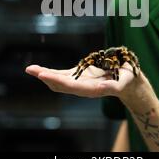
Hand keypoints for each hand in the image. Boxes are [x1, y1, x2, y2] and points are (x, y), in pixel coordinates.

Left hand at [25, 63, 139, 98]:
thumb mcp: (124, 82)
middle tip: (30, 69)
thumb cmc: (127, 80)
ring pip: (58, 80)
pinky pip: (61, 75)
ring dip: (44, 74)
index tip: (43, 74)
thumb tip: (101, 87)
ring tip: (30, 69)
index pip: (70, 85)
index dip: (56, 80)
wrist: (128, 83)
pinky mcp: (79, 76)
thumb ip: (114, 86)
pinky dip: (50, 72)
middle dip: (45, 76)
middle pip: (59, 84)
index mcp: (92, 89)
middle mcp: (83, 87)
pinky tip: (40, 69)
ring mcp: (79, 82)